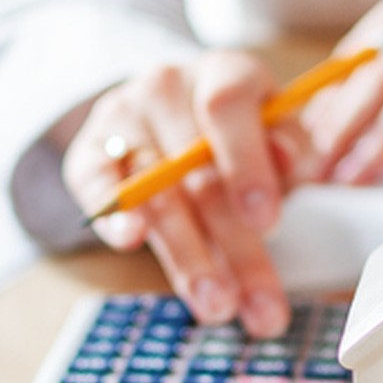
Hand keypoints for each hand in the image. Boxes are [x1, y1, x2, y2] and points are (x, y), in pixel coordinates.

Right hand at [63, 50, 316, 337]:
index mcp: (225, 73)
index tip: (268, 223)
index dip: (247, 165)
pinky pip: (95, 185)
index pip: (228, 107)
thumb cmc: (242, 134)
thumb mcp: (278, 132)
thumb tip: (293, 164)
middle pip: (197, 172)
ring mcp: (122, 116)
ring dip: (189, 259)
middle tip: (260, 308)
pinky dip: (113, 216)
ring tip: (218, 307)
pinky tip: (130, 242)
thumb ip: (293, 148)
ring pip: (156, 194)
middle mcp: (168, 85)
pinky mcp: (90, 150)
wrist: (175, 111)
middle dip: (235, 249)